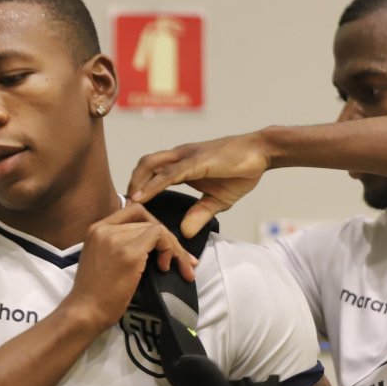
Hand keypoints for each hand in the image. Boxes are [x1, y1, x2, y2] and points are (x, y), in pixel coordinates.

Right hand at [63, 203, 197, 330]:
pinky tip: (166, 268)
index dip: (153, 225)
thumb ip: (120, 246)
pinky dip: (170, 250)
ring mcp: (116, 238)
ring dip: (175, 248)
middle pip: (148, 221)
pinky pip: (159, 237)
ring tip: (183, 268)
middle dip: (170, 241)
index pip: (133, 212)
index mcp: (97, 229)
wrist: (85, 312)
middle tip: (185, 262)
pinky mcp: (130, 252)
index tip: (162, 246)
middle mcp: (105, 228)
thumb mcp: (104, 260)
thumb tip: (152, 246)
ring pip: (157, 229)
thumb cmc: (96, 295)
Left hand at [128, 132, 269, 237]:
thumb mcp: (219, 200)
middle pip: (145, 165)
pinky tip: (141, 197)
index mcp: (184, 164)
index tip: (131, 205)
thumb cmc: (242, 170)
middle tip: (125, 207)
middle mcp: (181, 156)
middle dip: (132, 183)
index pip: (153, 171)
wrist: (261, 152)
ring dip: (136, 184)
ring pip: (151, 166)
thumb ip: (201, 213)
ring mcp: (187, 157)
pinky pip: (169, 174)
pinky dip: (152, 186)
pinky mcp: (197, 162)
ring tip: (128, 203)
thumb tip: (185, 233)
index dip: (140, 186)